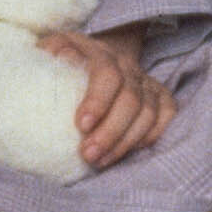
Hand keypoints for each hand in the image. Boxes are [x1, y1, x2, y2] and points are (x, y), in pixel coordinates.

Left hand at [42, 25, 177, 168]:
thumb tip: (53, 67)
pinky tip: (127, 152)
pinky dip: (149, 137)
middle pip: (130, 99)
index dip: (97, 100)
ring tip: (100, 161)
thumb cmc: (61, 60)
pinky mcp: (161, 95)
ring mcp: (146, 80)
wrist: (92, 54)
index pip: (106, 74)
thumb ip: (46, 59)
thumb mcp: (48, 53)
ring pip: (148, 113)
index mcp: (98, 51)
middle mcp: (127, 64)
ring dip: (125, 142)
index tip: (80, 126)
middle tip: (88, 155)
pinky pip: (165, 118)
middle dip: (110, 132)